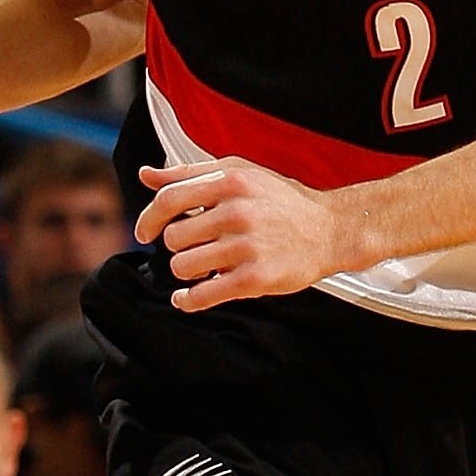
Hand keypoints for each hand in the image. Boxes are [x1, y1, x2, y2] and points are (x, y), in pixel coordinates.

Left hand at [136, 157, 344, 310]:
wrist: (331, 230)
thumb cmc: (282, 201)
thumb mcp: (239, 174)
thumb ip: (190, 174)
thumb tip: (146, 175)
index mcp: (230, 181)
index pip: (169, 199)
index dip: (149, 218)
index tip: (144, 232)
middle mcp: (237, 212)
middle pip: (174, 237)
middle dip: (178, 247)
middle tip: (196, 248)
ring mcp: (246, 247)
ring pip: (184, 266)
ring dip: (187, 272)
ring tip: (204, 267)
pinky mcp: (255, 279)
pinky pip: (203, 295)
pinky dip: (187, 301)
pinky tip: (187, 299)